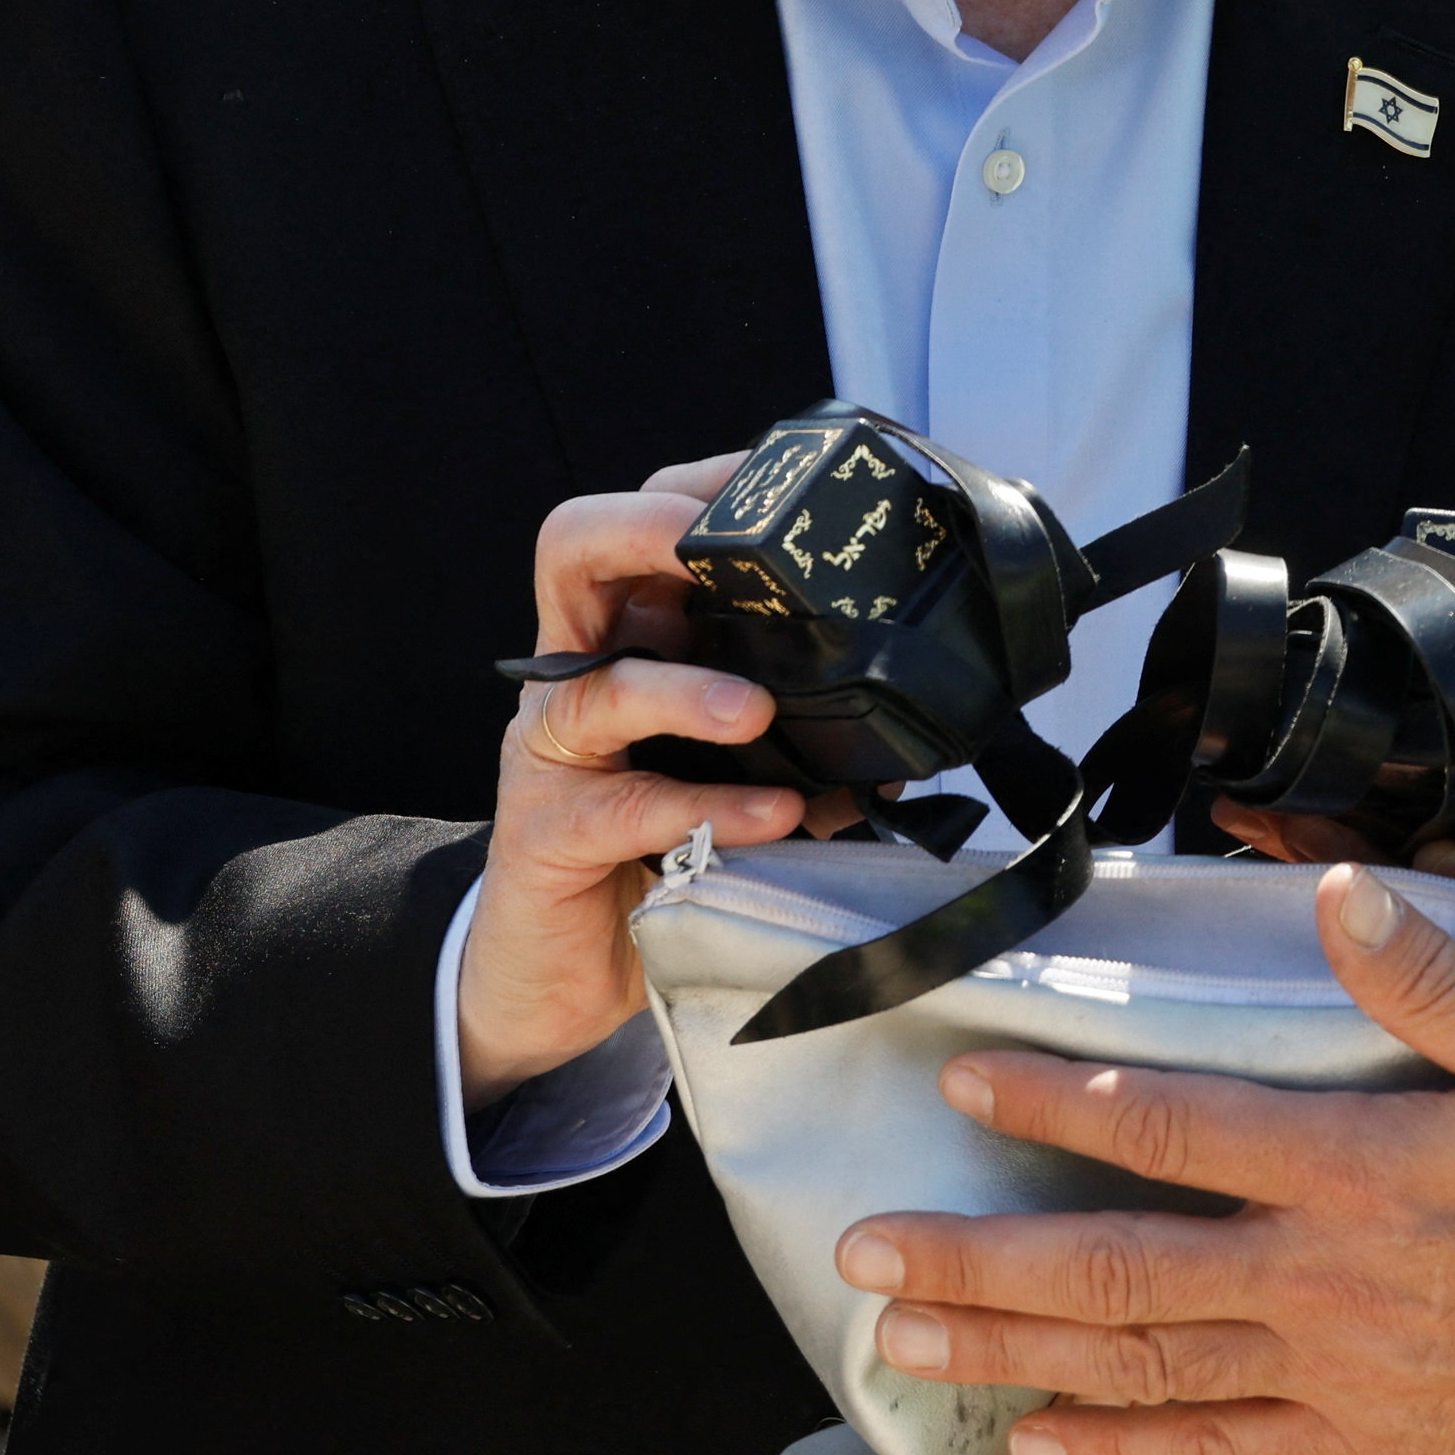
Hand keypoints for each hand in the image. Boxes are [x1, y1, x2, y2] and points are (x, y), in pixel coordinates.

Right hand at [459, 456, 826, 1118]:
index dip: (699, 486)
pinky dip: (705, 808)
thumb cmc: (654, 850)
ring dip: (683, 690)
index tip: (778, 480)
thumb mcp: (733, 772)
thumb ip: (795, 738)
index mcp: (628, 636)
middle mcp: (578, 672)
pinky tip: (771, 817)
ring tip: (757, 714)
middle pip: (574, 550)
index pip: (643, 523)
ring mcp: (553, 750)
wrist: (567, 974)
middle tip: (712, 544)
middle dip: (647, 526)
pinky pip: (625, 806)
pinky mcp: (550, 831)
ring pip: (598, 685)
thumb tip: (904, 740)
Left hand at [836, 866, 1454, 1454]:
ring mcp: (1340, 1374)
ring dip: (1013, 1352)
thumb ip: (1438, 985)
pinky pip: (1214, 1454)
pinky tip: (1036, 1439)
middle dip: (980, 1258)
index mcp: (1371, 1171)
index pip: (1180, 1127)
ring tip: (905, 1339)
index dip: (1060, 1104)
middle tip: (864, 1251)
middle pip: (1120, 1269)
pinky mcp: (1362, 1442)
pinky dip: (1117, 1451)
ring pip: (1140, 1369)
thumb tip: (1338, 894)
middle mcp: (1332, 1280)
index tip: (965, 1084)